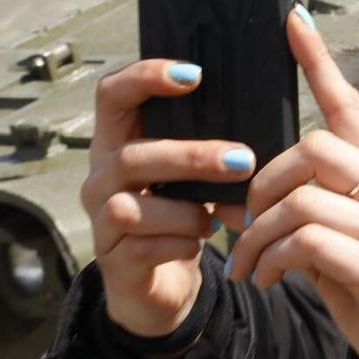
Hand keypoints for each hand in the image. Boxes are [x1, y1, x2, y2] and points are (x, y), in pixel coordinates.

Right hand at [82, 59, 257, 338]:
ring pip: (131, 207)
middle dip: (191, 157)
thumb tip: (258, 123)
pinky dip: (181, 243)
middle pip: (130, 157)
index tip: (195, 74)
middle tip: (241, 160)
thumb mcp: (189, 175)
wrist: (160, 284)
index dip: (145, 77)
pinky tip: (200, 241)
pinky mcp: (113, 261)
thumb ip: (206, 145)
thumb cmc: (180, 214)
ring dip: (187, 210)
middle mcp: (100, 177)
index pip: (112, 94)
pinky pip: (144, 247)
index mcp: (118, 142)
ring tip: (217, 217)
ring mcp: (100, 221)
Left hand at [229, 8, 358, 358]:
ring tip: (250, 266)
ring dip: (258, 233)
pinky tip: (269, 280)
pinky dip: (273, 258)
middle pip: (315, 147)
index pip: (353, 109)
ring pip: (303, 196)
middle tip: (243, 227)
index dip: (320, 63)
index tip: (292, 20)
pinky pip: (310, 241)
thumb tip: (258, 201)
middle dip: (262, 183)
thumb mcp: (350, 256)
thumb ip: (317, 221)